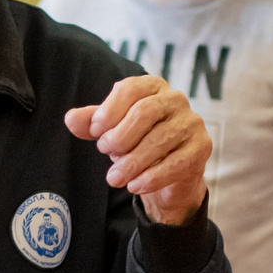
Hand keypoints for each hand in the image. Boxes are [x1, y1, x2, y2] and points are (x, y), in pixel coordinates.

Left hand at [65, 74, 208, 225]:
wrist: (168, 174)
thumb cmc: (137, 143)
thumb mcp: (110, 131)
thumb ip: (91, 123)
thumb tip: (70, 119)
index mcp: (152, 86)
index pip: (129, 89)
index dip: (108, 111)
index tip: (95, 133)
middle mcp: (175, 99)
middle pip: (145, 112)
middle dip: (119, 136)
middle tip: (104, 152)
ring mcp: (192, 122)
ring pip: (159, 141)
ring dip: (131, 163)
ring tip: (114, 178)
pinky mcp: (202, 147)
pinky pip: (175, 163)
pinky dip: (151, 177)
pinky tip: (134, 186)